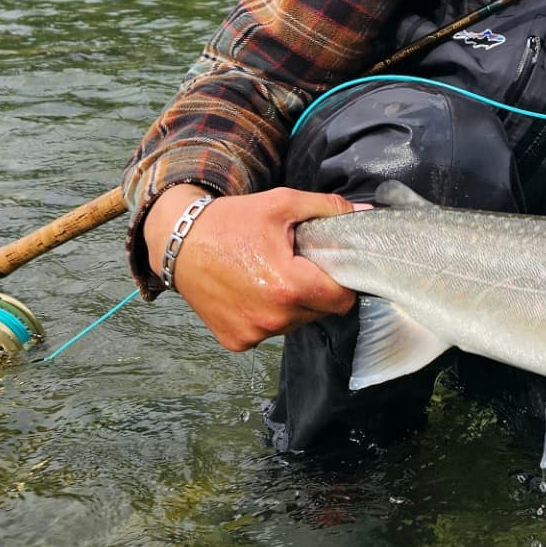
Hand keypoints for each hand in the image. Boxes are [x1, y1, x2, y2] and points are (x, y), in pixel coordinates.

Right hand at [143, 184, 361, 350]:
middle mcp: (273, 318)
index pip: (342, 299)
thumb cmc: (233, 221)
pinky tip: (252, 291)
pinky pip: (268, 332)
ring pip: (295, 323)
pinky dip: (266, 315)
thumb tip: (365, 216)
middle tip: (298, 266)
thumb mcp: (282, 204)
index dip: (344, 282)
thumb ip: (328, 210)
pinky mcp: (236, 342)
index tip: (333, 267)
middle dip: (317, 292)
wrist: (180, 242)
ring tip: (272, 276)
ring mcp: (253, 334)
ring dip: (292, 305)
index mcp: (289, 286)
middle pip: (320, 312)